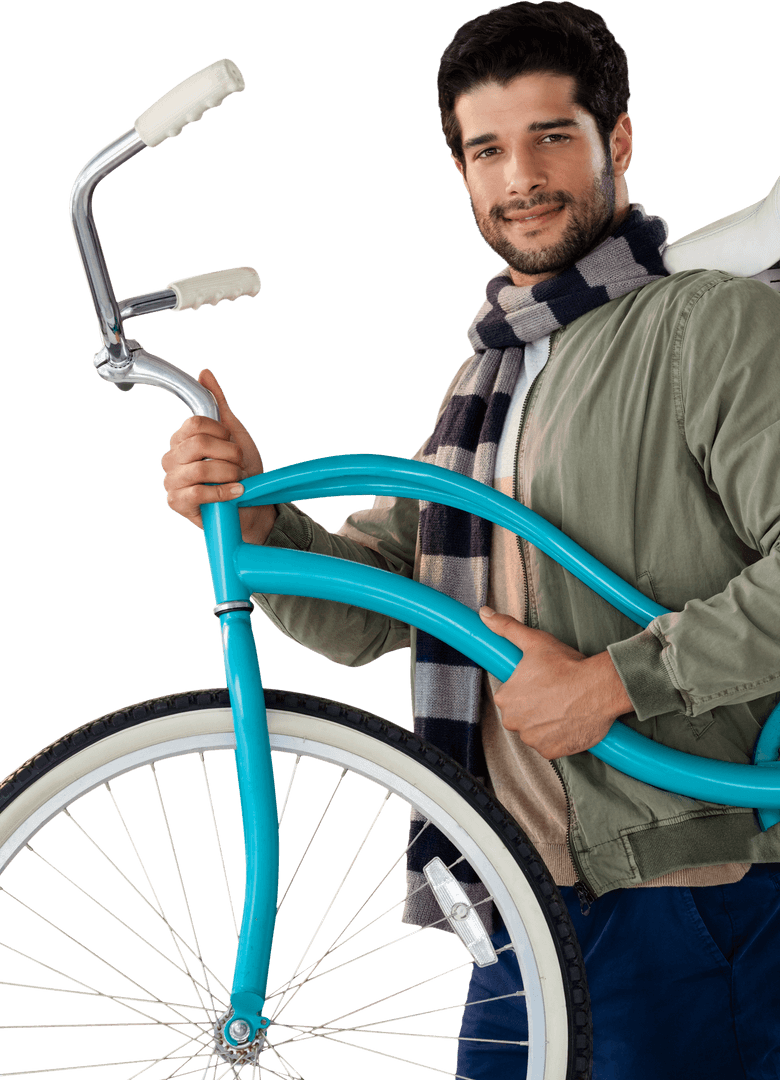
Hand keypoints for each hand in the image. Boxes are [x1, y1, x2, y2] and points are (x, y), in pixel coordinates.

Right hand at [160, 369, 276, 542]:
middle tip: (239, 463)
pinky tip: (235, 493)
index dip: (222, 433)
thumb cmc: (241, 471)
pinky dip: (223, 492)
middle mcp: (172, 459)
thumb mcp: (234, 434)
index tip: (232, 443)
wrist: (252, 507)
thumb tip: (204, 374)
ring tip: (237, 479)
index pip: (196, 424)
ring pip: (201, 468)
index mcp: (182, 440)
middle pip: (198, 443)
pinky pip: (198, 492)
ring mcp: (172, 481)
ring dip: (229, 473)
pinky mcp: (178, 503)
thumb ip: (218, 404)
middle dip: (229, 453)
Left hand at [479, 607, 631, 758]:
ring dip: (546, 722)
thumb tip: (484, 614)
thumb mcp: (533, 641)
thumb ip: (506, 628)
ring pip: (535, 731)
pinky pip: (550, 746)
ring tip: (564, 706)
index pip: (510, 696)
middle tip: (555, 693)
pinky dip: (558, 737)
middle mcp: (513, 722)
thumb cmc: (566, 665)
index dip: (527, 688)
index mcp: (505, 698)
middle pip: (521, 715)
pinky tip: (569, 721)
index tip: (543, 682)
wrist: (598, 687)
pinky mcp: (551, 752)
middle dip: (535, 707)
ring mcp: (532, 739)